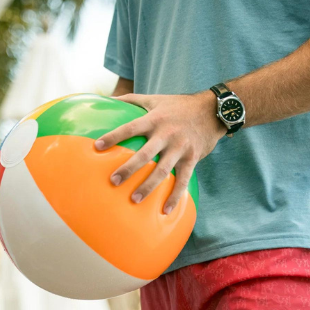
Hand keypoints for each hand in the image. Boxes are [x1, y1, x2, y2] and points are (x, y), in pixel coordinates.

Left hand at [95, 91, 225, 213]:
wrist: (212, 110)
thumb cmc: (179, 106)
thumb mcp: (155, 99)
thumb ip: (131, 99)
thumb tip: (107, 98)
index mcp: (154, 119)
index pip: (130, 128)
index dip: (114, 136)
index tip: (97, 146)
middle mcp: (166, 134)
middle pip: (145, 154)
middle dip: (128, 168)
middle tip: (113, 181)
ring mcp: (180, 148)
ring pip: (162, 171)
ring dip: (148, 186)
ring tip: (134, 200)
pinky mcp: (192, 158)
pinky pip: (183, 180)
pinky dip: (175, 196)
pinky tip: (165, 210)